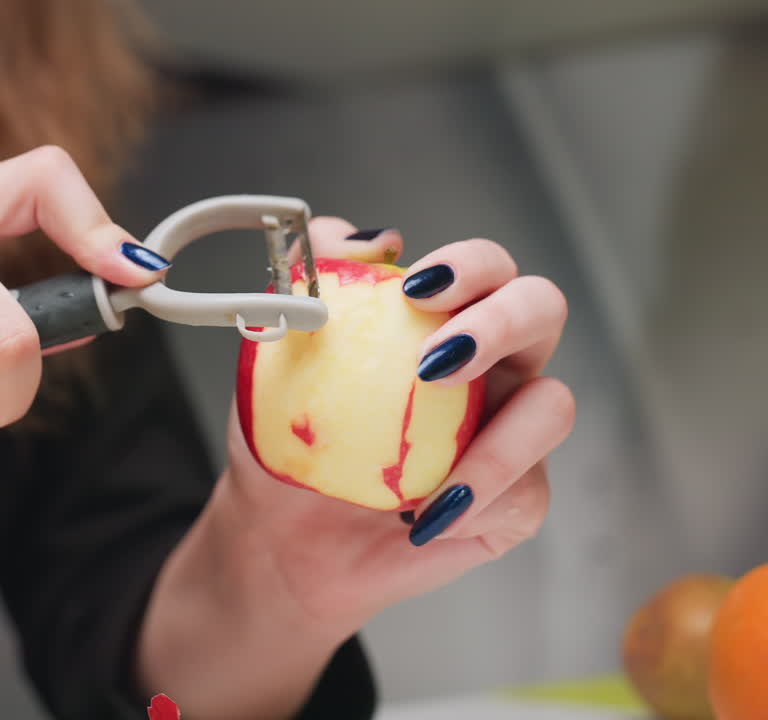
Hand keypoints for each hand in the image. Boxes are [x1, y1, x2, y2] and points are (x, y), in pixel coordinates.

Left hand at [221, 217, 574, 625]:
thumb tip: (370, 240)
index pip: (484, 269)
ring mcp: (510, 432)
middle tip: (434, 361)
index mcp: (444, 322)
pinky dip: (474, 502)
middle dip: (502, 320)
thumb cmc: (289, 444)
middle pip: (543, 308)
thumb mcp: (277, 360)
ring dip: (498, 437)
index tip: (415, 288)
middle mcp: (492, 368)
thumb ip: (311, 282)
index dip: (468, 265)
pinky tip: (420, 519)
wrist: (281, 538)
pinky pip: (526, 494)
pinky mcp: (515, 500)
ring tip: (425, 472)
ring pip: (554, 408)